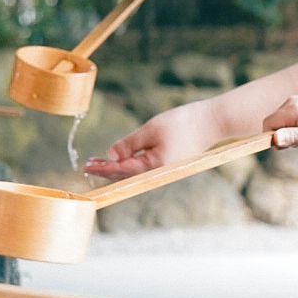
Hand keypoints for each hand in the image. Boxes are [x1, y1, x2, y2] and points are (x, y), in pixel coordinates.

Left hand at [83, 98, 223, 179]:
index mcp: (153, 166)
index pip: (120, 170)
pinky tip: (122, 157)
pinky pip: (144, 167)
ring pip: (134, 172)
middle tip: (88, 165)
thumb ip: (128, 144)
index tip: (86, 166)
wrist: (211, 122)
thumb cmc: (182, 123)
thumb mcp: (150, 129)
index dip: (102, 168)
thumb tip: (110, 156)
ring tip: (100, 162)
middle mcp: (158, 173)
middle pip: (125, 175)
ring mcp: (164, 170)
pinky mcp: (168, 165)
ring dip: (116, 167)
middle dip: (106, 170)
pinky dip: (130, 163)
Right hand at [264, 96, 297, 147]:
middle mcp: (289, 102)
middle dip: (279, 134)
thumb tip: (275, 140)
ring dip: (285, 130)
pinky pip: (284, 115)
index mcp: (292, 109)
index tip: (285, 145)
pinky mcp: (296, 102)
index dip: (271, 137)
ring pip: (277, 119)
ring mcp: (292, 100)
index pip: (268, 123)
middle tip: (296, 142)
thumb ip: (292, 137)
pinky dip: (289, 124)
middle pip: (271, 121)